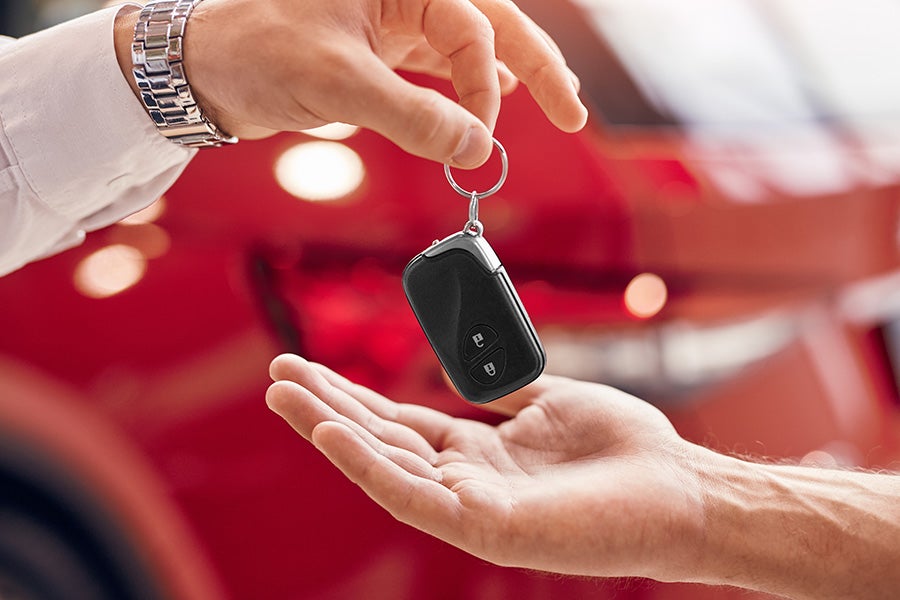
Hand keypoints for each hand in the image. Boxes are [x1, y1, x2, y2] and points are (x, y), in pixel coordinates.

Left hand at [115, 0, 587, 167]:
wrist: (202, 67)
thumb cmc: (256, 51)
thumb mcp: (339, 83)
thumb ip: (414, 117)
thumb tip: (478, 148)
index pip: (470, 31)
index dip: (482, 91)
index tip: (477, 143)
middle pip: (491, 24)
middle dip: (535, 67)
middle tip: (575, 111)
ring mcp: (393, 17)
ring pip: (469, 44)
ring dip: (509, 76)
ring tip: (553, 105)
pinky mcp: (379, 46)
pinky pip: (438, 63)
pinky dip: (467, 84)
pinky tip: (489, 101)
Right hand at [266, 354, 706, 581]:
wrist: (682, 488)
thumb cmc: (625, 448)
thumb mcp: (552, 400)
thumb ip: (503, 386)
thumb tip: (462, 370)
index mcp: (479, 453)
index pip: (399, 423)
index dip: (352, 395)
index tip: (309, 366)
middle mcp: (466, 482)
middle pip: (380, 441)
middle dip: (325, 408)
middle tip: (275, 374)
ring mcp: (472, 509)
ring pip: (384, 466)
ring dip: (331, 430)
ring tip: (283, 394)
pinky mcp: (487, 528)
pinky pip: (415, 494)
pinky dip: (368, 463)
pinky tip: (333, 432)